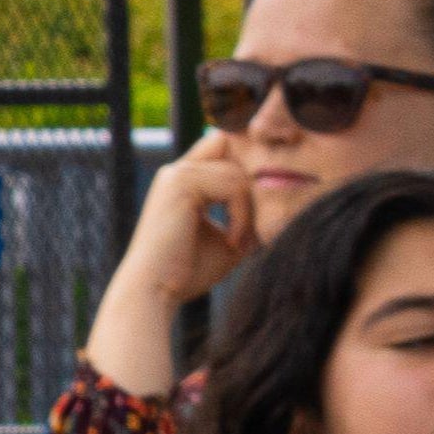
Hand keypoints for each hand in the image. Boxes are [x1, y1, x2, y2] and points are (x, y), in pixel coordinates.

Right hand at [130, 129, 255, 298]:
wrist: (155, 291)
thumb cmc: (187, 272)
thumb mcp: (227, 240)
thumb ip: (247, 218)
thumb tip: (278, 207)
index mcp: (184, 182)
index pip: (223, 148)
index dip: (244, 168)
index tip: (255, 213)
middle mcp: (177, 171)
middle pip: (229, 142)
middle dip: (250, 178)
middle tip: (254, 222)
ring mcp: (177, 174)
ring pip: (237, 171)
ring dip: (249, 208)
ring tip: (240, 242)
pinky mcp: (181, 183)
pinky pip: (233, 185)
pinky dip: (242, 215)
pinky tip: (233, 242)